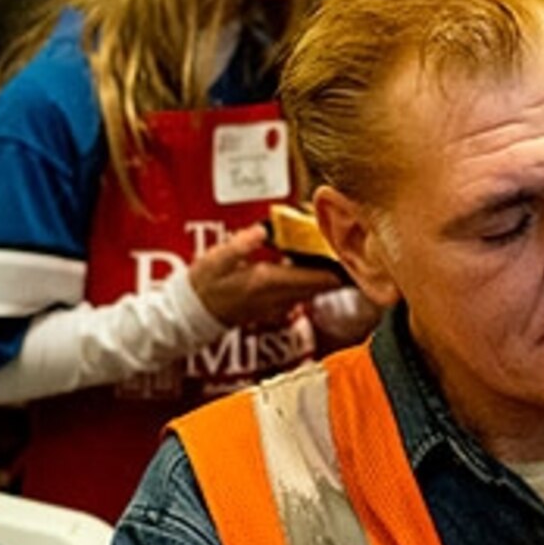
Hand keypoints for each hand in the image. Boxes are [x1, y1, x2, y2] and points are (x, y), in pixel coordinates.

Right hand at [185, 225, 344, 332]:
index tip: (352, 245)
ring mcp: (280, 304)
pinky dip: (310, 274)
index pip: (321, 279)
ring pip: (315, 287)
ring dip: (324, 269)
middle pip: (325, 284)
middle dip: (338, 263)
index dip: (341, 264)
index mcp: (271, 282)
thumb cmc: (203, 286)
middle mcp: (281, 297)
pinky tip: (305, 256)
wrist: (191, 315)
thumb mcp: (216, 260)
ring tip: (327, 244)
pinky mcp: (275, 305)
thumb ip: (241, 245)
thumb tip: (262, 230)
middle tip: (344, 239)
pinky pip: (303, 290)